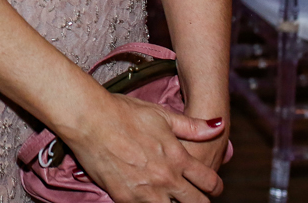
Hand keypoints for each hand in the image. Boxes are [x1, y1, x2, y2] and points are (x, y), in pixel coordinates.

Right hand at [63, 95, 225, 202]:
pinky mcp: (125, 199)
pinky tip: (148, 198)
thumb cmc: (123, 112)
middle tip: (195, 198)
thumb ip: (193, 126)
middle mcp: (166, 178)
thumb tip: (219, 125)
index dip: (215, 186)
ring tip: (170, 198)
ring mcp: (146, 192)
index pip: (209, 182)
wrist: (89, 120)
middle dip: (199, 202)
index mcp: (178, 157)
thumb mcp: (161, 114)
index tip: (212, 187)